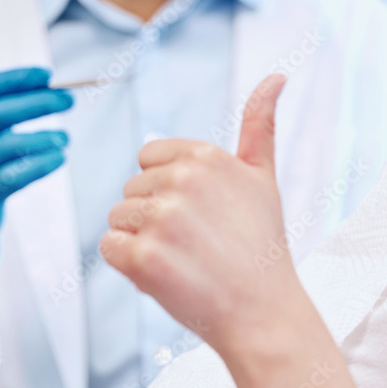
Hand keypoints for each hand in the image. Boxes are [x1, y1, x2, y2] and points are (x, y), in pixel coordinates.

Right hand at [0, 67, 72, 263]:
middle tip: (69, 100)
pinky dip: (43, 163)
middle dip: (40, 102)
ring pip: (11, 145)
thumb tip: (51, 86)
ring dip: (46, 137)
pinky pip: (15, 174)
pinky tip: (60, 157)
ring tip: (65, 138)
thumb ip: (5, 109)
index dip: (16, 78)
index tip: (48, 74)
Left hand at [101, 73, 295, 354]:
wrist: (263, 312)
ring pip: (118, 218)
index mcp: (205, 156)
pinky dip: (129, 265)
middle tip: (198, 243)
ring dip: (141, 241)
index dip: (170, 191)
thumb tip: (277, 75)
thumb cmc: (261, 247)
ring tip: (184, 259)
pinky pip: (109, 247)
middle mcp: (181, 181)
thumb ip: (260, 123)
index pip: (150, 159)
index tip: (203, 215)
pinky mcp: (141, 257)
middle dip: (155, 217)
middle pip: (132, 190)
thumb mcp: (264, 177)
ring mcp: (160, 219)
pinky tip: (166, 274)